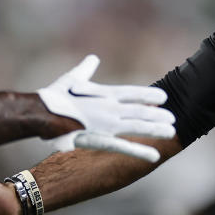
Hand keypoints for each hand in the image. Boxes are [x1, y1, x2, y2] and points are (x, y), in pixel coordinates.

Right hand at [38, 55, 174, 161]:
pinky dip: (141, 152)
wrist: (42, 113)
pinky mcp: (101, 138)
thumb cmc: (55, 96)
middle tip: (172, 117)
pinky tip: (155, 156)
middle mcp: (111, 107)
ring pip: (138, 126)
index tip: (163, 97)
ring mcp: (108, 124)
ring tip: (171, 131)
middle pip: (141, 110)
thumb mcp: (73, 78)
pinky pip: (125, 147)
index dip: (149, 95)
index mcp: (105, 93)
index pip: (133, 93)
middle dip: (158, 115)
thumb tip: (92, 58)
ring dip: (156, 129)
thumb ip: (86, 69)